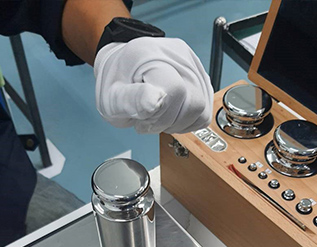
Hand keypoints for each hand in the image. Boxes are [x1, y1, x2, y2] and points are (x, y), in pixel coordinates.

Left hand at [94, 37, 213, 134]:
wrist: (122, 70)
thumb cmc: (116, 84)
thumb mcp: (111, 98)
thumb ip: (132, 100)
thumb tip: (156, 101)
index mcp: (150, 54)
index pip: (175, 90)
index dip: (160, 115)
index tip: (142, 118)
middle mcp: (176, 53)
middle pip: (193, 102)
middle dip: (169, 121)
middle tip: (148, 119)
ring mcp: (192, 63)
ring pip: (202, 109)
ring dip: (178, 122)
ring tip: (158, 116)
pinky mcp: (201, 76)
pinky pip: (205, 111)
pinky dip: (188, 121)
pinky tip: (170, 115)